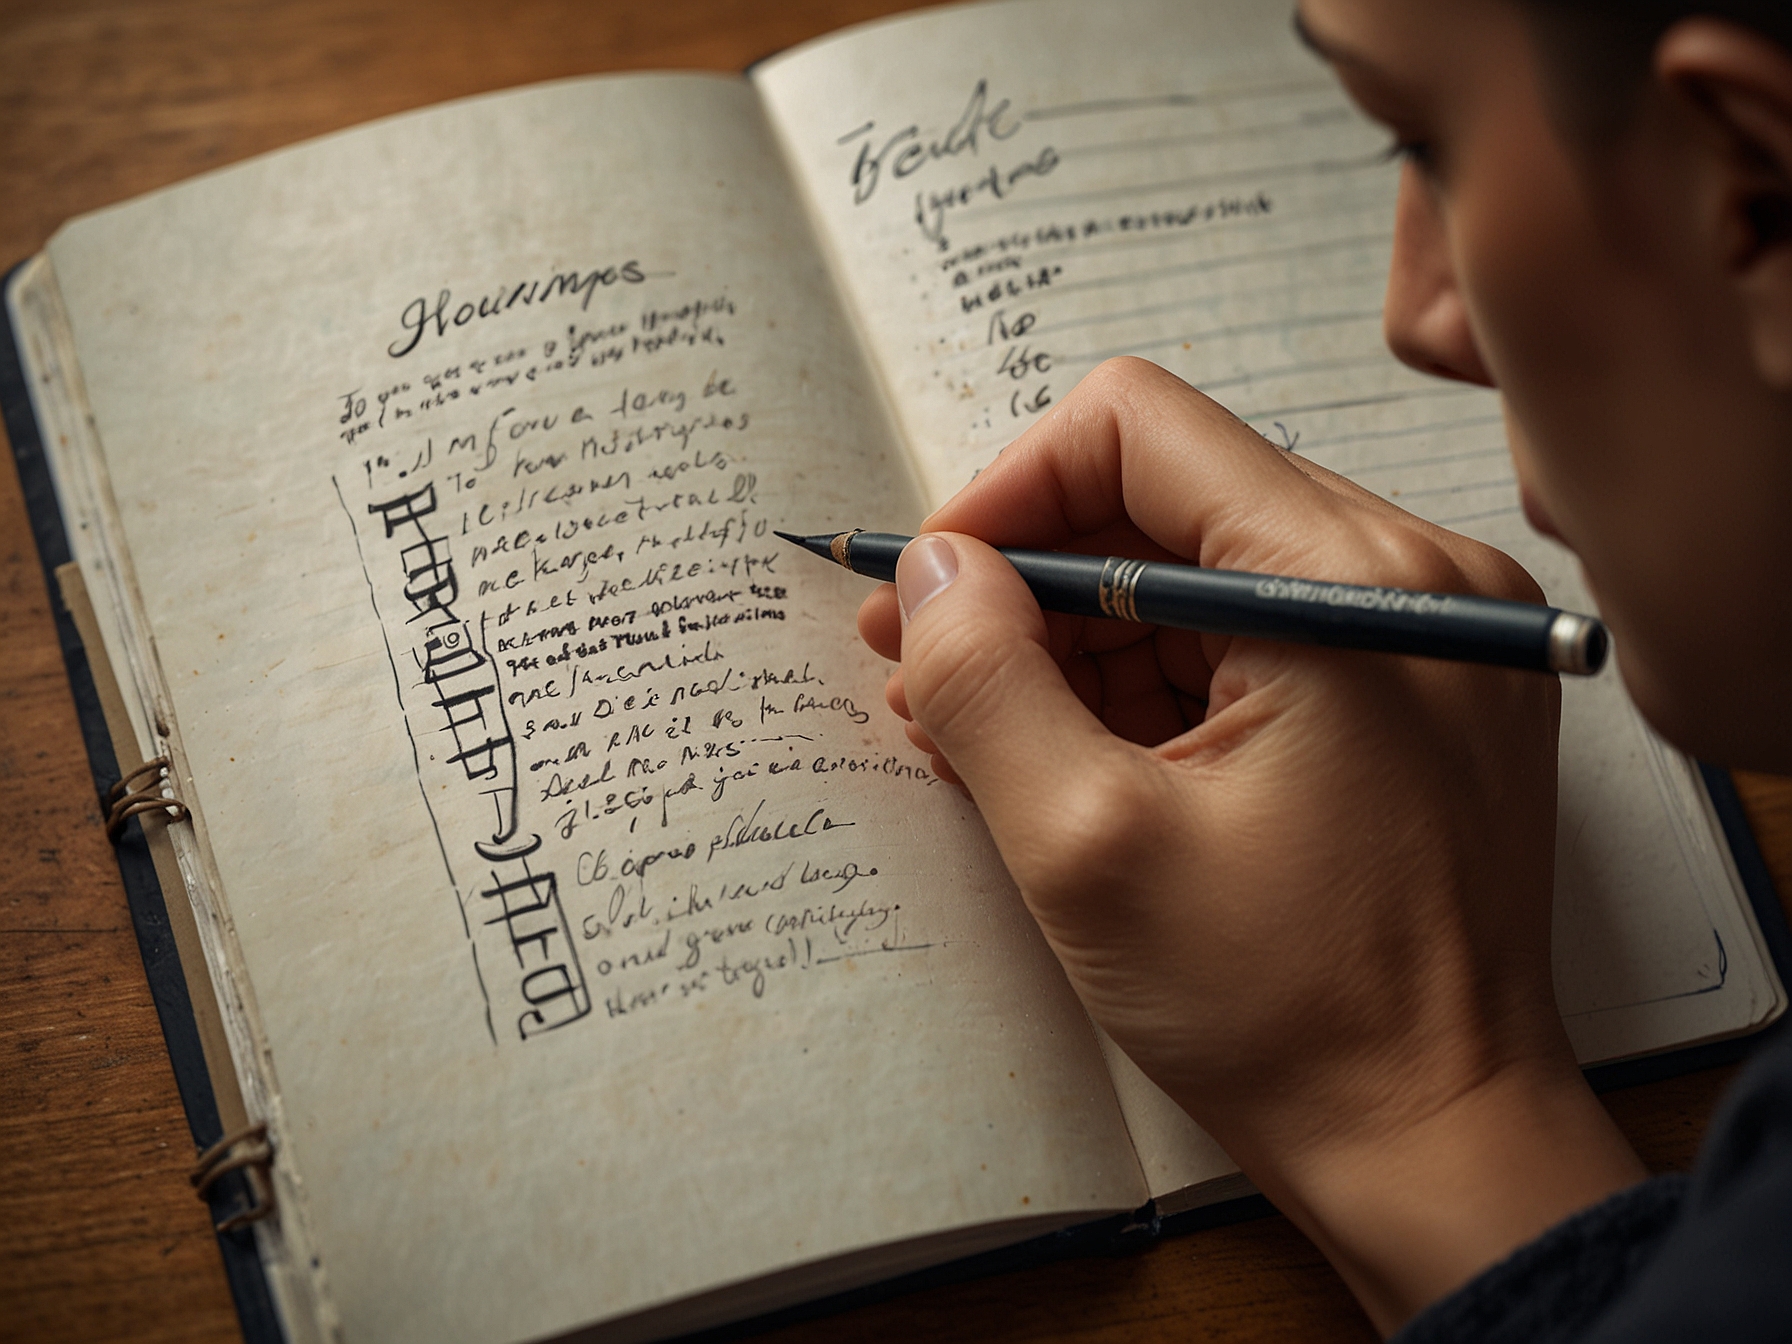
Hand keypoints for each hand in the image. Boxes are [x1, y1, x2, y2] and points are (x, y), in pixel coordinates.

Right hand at [859, 359, 1644, 1332]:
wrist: (1437, 1143)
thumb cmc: (1284, 1011)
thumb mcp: (1086, 847)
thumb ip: (985, 681)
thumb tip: (931, 566)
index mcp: (1350, 583)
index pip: (1140, 430)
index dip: (1005, 492)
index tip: (931, 588)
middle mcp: (1414, 573)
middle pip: (1170, 496)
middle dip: (1030, 576)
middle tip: (924, 661)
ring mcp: (1428, 632)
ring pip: (1203, 571)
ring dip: (1081, 639)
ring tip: (979, 728)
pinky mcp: (1418, 692)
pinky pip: (1252, 638)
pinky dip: (1151, 682)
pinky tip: (1068, 751)